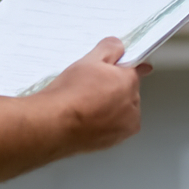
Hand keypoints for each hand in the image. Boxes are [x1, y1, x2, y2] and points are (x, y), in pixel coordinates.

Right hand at [37, 37, 151, 153]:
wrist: (55, 125)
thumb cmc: (70, 95)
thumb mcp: (88, 60)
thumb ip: (109, 48)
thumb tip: (118, 46)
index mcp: (129, 82)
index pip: (134, 70)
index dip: (122, 68)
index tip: (118, 69)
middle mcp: (132, 105)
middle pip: (127, 92)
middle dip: (113, 89)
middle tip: (90, 88)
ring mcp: (124, 126)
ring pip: (121, 111)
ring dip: (110, 108)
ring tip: (85, 105)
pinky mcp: (114, 142)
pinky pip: (113, 128)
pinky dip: (104, 124)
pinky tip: (86, 119)